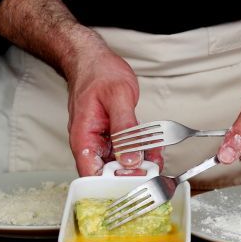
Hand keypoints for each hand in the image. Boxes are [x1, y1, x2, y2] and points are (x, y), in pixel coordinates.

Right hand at [66, 38, 162, 175]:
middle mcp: (90, 143)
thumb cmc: (98, 72)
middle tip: (152, 171)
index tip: (135, 181)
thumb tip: (130, 158)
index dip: (113, 183)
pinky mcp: (111, 136)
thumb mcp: (118, 97)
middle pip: (108, 173)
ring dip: (140, 163)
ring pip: (120, 163)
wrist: (93, 58)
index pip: (92, 174)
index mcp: (83, 137)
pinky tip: (154, 149)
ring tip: (156, 159)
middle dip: (132, 174)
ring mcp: (100, 140)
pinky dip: (141, 150)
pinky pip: (127, 149)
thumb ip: (125, 129)